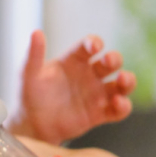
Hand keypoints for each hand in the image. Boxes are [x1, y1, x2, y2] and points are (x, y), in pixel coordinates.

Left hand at [7, 30, 135, 144]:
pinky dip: (123, 106)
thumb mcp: (28, 74)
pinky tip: (118, 103)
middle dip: (114, 59)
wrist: (30, 123)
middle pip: (110, 62)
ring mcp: (95, 94)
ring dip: (127, 80)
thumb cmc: (28, 95)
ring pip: (120, 84)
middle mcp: (87, 75)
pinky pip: (118, 110)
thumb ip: (34, 55)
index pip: (88, 46)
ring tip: (123, 80)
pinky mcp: (98, 114)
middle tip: (110, 61)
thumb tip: (36, 32)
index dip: (94, 43)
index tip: (94, 47)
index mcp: (72, 61)